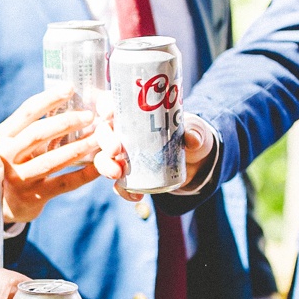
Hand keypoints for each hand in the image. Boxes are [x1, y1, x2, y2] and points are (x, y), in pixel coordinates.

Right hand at [0, 91, 101, 223]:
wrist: (7, 203)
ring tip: (99, 137)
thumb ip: (39, 125)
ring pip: (52, 160)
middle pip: (38, 134)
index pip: (27, 112)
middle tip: (90, 115)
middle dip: (66, 122)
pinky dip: (84, 174)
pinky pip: (64, 183)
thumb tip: (74, 101)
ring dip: (79, 147)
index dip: (49, 99)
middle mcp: (8, 156)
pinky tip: (99, 166)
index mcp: (4, 136)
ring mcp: (20, 179)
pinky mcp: (34, 198)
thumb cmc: (19, 162)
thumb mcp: (19, 142)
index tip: (70, 87)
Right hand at [92, 112, 216, 201]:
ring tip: (118, 173)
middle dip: (105, 141)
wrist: (195, 162)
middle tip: (115, 149)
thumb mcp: (195, 130)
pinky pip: (118, 183)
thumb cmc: (190, 135)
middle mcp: (122, 133)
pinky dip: (123, 190)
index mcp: (133, 114)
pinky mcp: (129, 175)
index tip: (110, 112)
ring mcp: (123, 155)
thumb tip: (192, 139)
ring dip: (106, 166)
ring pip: (103, 159)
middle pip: (103, 133)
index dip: (105, 105)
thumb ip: (194, 132)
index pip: (111, 103)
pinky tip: (136, 195)